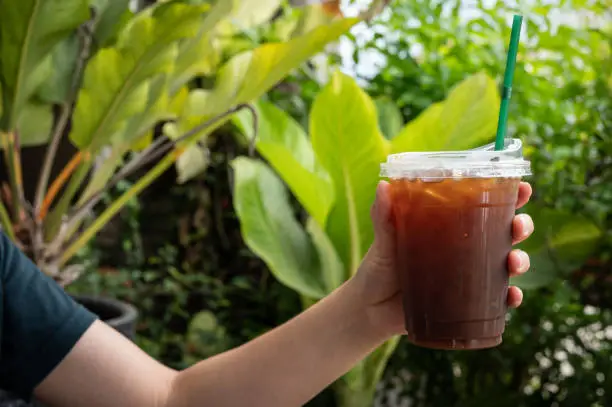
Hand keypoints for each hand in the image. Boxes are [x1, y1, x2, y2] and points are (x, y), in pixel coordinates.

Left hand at [353, 181, 534, 337]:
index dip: (509, 195)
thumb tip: (383, 186)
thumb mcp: (382, 241)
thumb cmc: (378, 269)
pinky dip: (509, 298)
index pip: (483, 205)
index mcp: (448, 226)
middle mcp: (464, 248)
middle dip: (520, 227)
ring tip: (514, 263)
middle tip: (518, 227)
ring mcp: (467, 276)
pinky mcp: (465, 302)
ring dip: (519, 261)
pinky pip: (495, 300)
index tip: (524, 187)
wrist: (370, 310)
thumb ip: (383, 216)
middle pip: (503, 233)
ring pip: (505, 265)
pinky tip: (511, 297)